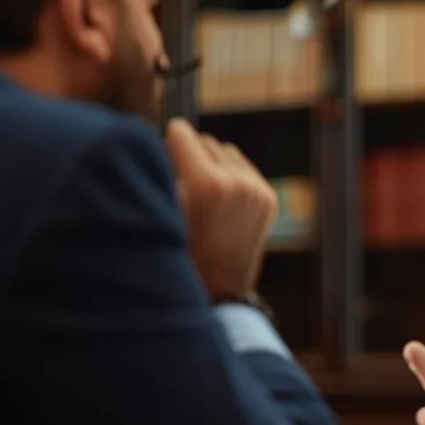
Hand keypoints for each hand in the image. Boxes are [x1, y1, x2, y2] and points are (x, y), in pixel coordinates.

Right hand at [164, 118, 277, 299]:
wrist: (218, 291)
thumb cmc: (177, 252)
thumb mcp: (161, 210)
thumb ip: (160, 173)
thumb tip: (155, 144)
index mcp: (208, 184)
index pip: (182, 133)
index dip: (166, 140)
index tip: (158, 148)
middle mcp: (237, 182)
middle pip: (206, 141)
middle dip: (190, 154)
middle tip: (177, 176)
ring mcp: (257, 190)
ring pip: (226, 152)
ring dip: (211, 163)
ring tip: (198, 190)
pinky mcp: (269, 198)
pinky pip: (244, 167)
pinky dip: (230, 174)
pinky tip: (218, 197)